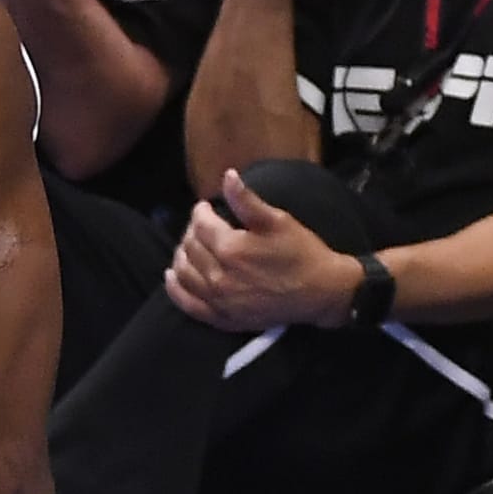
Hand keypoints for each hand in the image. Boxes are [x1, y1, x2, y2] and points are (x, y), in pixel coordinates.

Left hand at [165, 171, 361, 331]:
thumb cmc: (301, 253)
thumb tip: (227, 176)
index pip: (201, 224)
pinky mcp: (222, 318)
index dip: (201, 211)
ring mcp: (218, 300)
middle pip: (190, 247)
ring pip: (184, 273)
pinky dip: (175, 288)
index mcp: (231, 248)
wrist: (320, 293)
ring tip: (188, 245)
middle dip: (192, 231)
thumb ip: (246, 200)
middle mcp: (219, 276)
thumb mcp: (277, 220)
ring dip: (181, 255)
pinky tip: (172, 276)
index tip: (206, 206)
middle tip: (201, 225)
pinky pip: (188, 304)